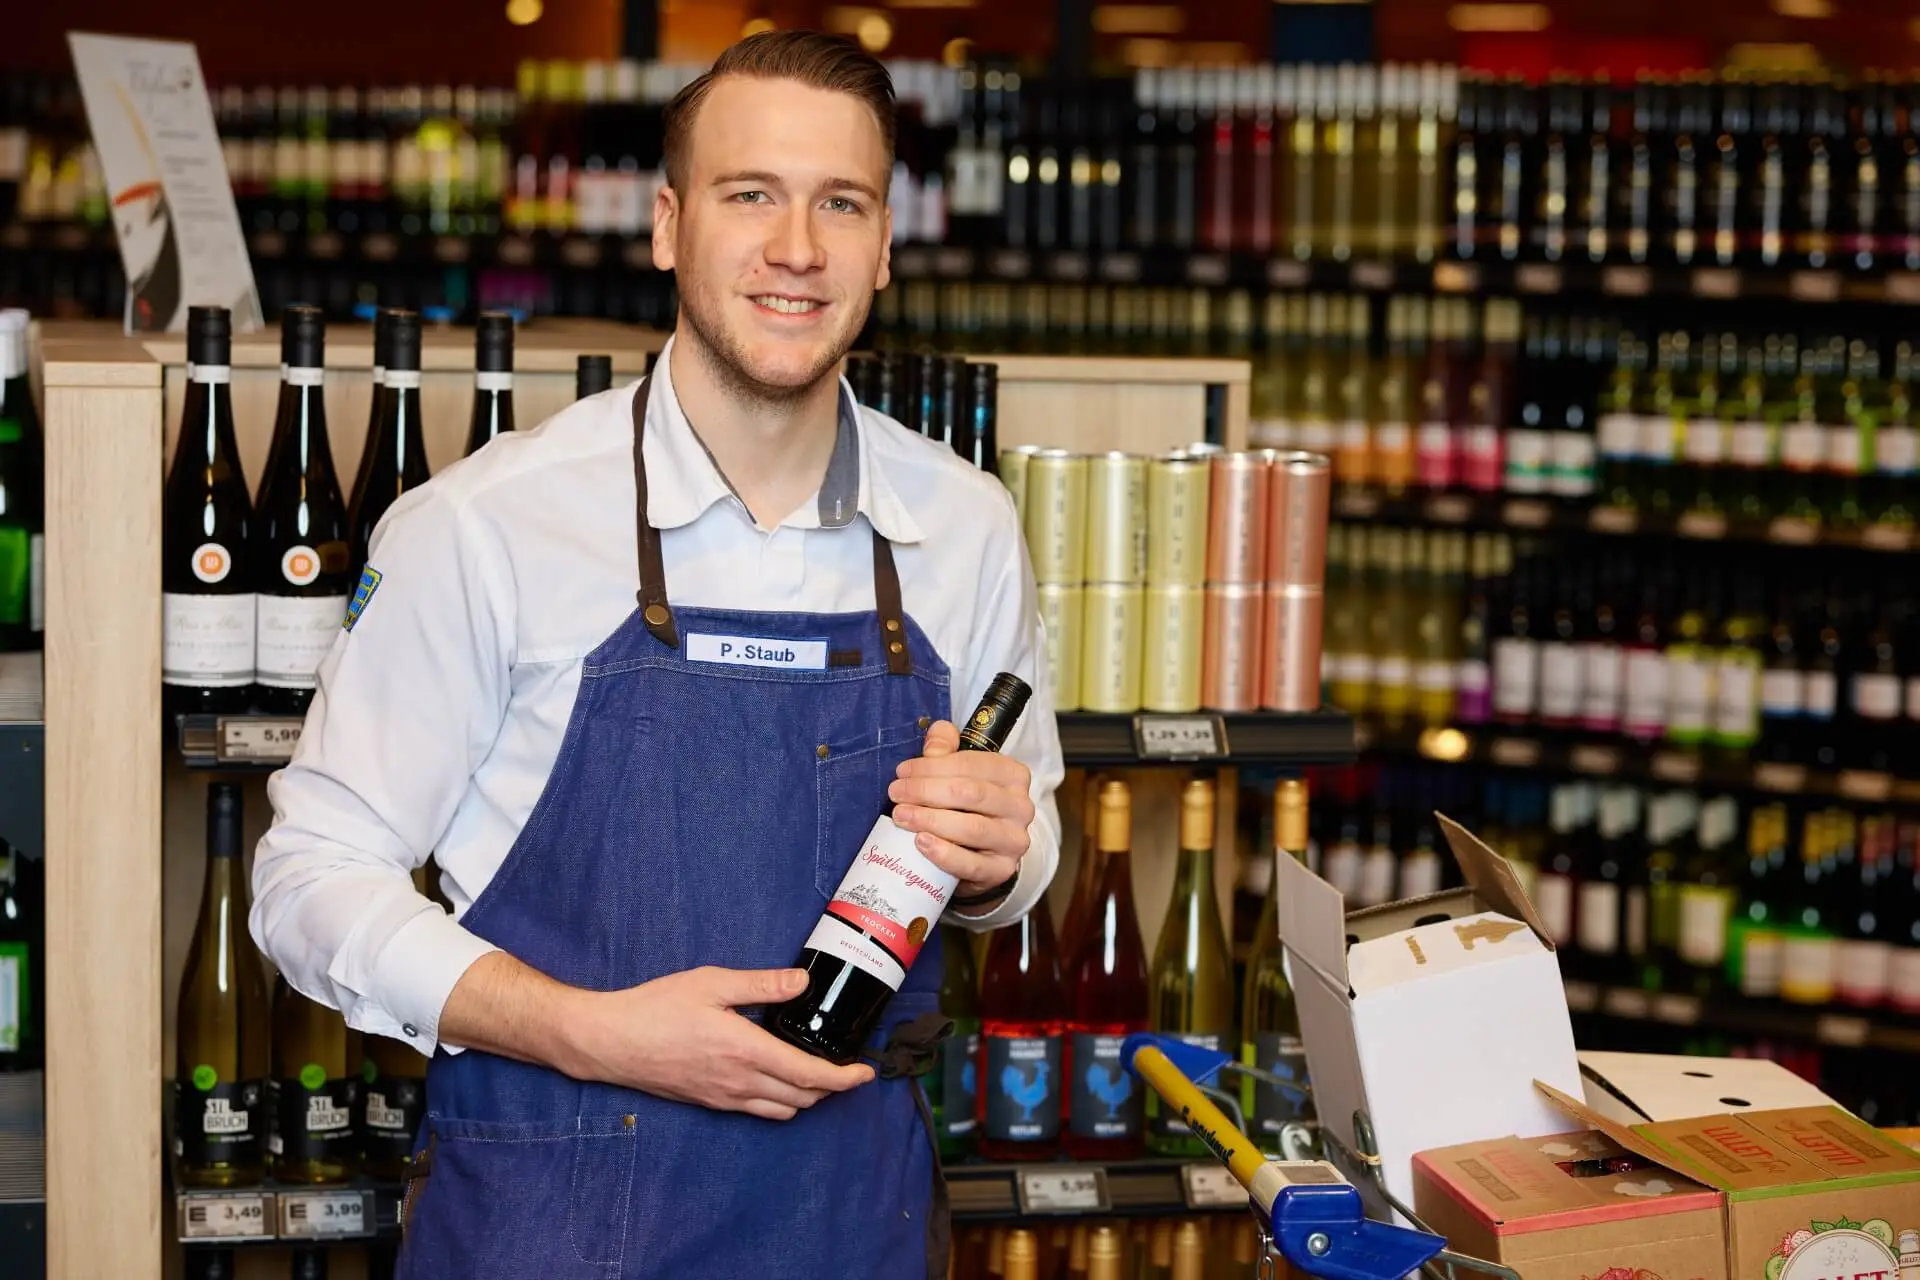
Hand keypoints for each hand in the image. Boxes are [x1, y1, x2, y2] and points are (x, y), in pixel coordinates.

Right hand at [561, 966, 873, 1119]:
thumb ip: (761, 985)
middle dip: (831, 1087)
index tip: (866, 1073)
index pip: (810, 1075)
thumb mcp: (712, 983)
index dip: (845, 1079)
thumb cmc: (656, 1008)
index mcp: (746, 1052)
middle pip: (803, 1099)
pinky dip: (779, 1101)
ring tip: (815, 1072)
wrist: (610, 1042)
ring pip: (782, 1111)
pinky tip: (775, 1077)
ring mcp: (724, 1098)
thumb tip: (802, 983)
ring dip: (806, 1097)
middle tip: (844, 1065)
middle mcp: (740, 1083)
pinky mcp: (709, 1103)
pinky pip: (757, 1111)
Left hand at [888, 719, 1034, 908]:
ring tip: (901, 816)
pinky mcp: (1002, 870)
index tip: (902, 772)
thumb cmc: (967, 808)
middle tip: (896, 793)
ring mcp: (1014, 841)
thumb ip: (947, 750)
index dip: (932, 766)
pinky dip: (943, 853)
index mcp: (1012, 775)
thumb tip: (938, 732)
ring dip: (930, 820)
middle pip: (969, 793)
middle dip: (926, 791)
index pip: (971, 765)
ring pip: (971, 828)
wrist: (981, 856)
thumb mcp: (959, 774)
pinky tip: (920, 842)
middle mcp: (1020, 806)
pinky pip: (971, 863)